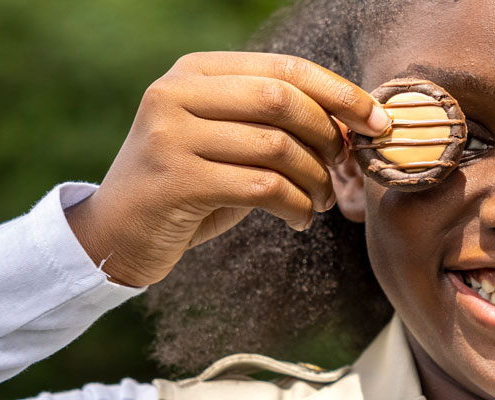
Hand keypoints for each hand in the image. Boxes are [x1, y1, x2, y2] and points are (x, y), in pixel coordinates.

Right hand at [64, 52, 391, 286]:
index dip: (340, 93)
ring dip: (316, 180)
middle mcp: (176, 93)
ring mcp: (170, 135)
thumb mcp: (225, 139)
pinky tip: (299, 219)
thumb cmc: (188, 185)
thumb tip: (355, 118)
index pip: (284, 69)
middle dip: (327, 136)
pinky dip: (296, 206)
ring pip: (277, 147)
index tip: (379, 121)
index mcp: (194, 71)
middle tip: (343, 168)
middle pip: (282, 100)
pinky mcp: (175, 180)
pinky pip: (262, 187)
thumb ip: (272, 120)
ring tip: (321, 200)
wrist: (115, 234)